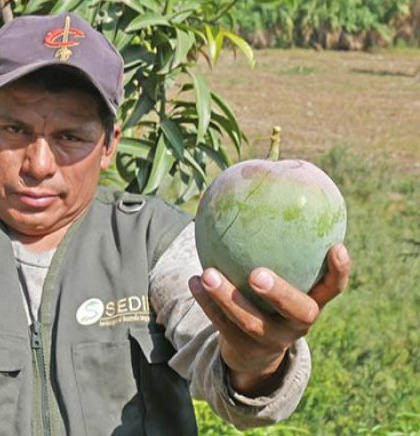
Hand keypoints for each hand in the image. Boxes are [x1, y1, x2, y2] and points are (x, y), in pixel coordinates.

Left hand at [188, 243, 350, 395]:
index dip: (339, 271)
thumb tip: (266, 183)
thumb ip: (277, 242)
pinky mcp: (244, 348)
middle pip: (298, 312)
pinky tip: (193, 281)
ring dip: (228, 298)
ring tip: (207, 273)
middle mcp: (298, 324)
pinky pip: (223, 325)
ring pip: (251, 322)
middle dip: (280, 293)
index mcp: (312, 301)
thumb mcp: (279, 273)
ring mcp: (272, 339)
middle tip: (257, 274)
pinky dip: (207, 303)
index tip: (337, 246)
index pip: (333, 287)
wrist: (252, 347)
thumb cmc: (265, 294)